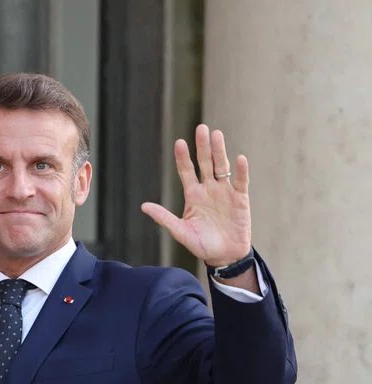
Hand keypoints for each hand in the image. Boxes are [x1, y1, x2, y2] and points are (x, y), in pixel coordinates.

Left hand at [141, 124, 251, 266]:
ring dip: (219, 151)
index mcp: (192, 195)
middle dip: (202, 146)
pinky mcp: (240, 199)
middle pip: (205, 163)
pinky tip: (239, 158)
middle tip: (201, 128)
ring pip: (222, 167)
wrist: (223, 256)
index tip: (179, 142)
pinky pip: (240, 182)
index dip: (183, 157)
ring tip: (217, 134)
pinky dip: (240, 171)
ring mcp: (225, 192)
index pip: (186, 171)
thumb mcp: (180, 231)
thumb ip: (163, 218)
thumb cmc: (201, 244)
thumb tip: (143, 206)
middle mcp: (208, 189)